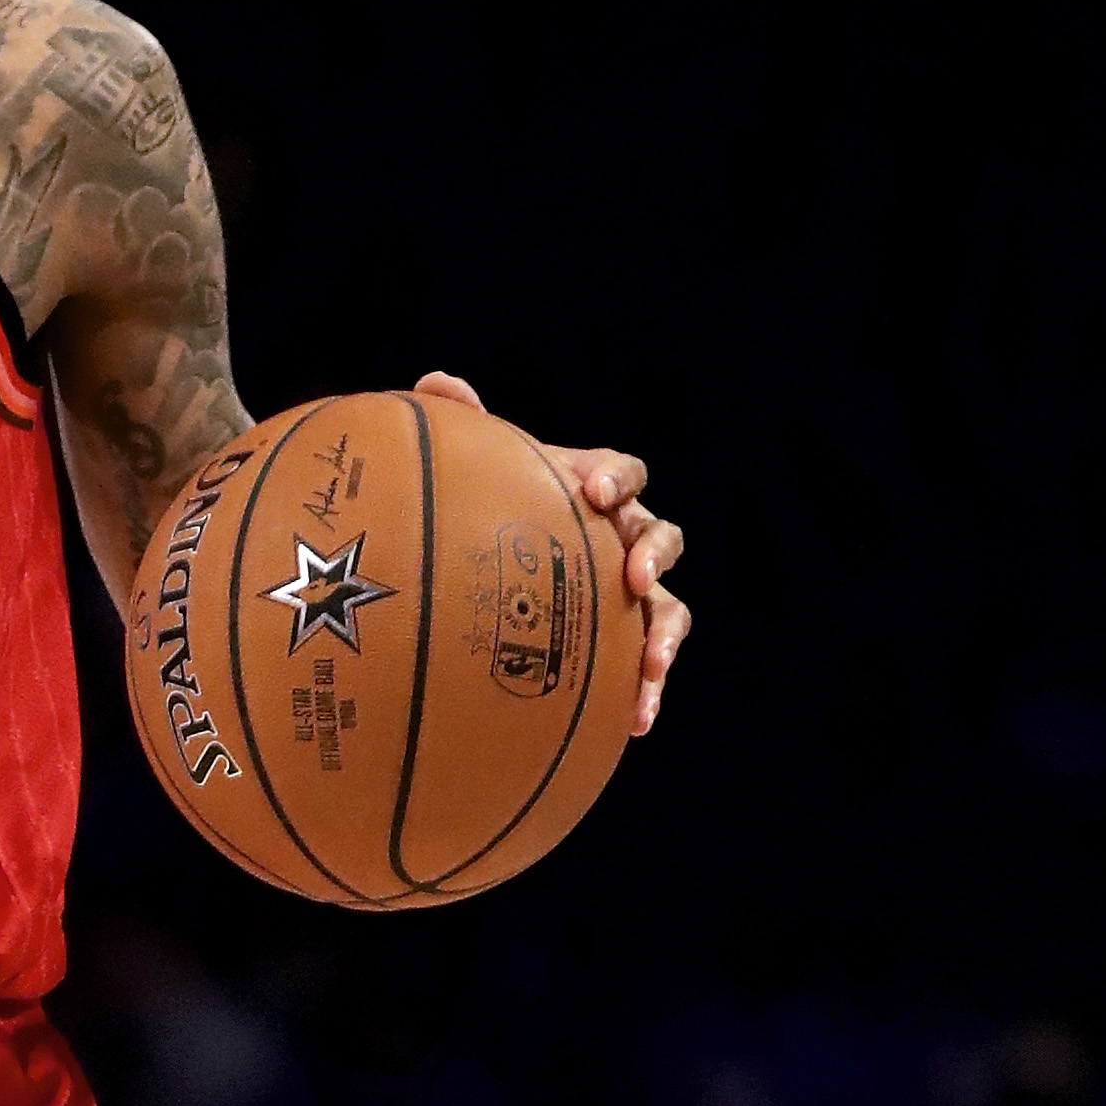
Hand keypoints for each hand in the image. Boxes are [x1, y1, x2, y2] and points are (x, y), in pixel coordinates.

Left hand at [414, 368, 688, 736]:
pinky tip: (636, 722)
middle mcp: (626, 538)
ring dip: (665, 632)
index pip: (622, 473)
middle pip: (660, 535)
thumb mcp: (482, 478)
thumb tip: (434, 383)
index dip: (615, 479)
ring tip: (651, 662)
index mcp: (597, 491)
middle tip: (633, 572)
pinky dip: (649, 689)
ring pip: (671, 606)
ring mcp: (635, 594)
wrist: (503, 580)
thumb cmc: (496, 518)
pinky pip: (652, 665)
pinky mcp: (631, 644)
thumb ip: (467, 430)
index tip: (592, 491)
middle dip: (651, 551)